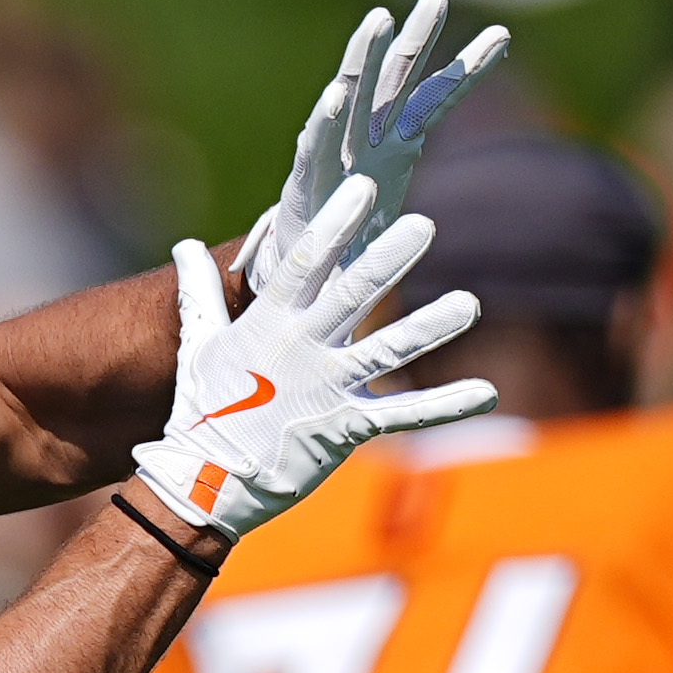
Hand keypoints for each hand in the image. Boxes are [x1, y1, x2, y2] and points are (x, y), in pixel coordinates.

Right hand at [133, 175, 495, 539]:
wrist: (206, 482)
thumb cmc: (203, 409)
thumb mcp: (199, 344)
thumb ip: (199, 293)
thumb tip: (184, 247)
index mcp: (269, 323)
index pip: (305, 264)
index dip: (334, 226)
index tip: (362, 189)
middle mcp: (302, 350)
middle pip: (351, 297)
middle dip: (386, 260)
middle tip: (422, 225)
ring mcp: (326, 390)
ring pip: (386, 351)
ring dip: (430, 327)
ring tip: (470, 303)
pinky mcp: (346, 429)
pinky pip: (402, 415)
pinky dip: (445, 405)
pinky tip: (487, 392)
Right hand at [241, 0, 510, 298]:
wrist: (305, 277)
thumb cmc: (357, 240)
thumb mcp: (412, 215)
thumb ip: (435, 210)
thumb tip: (488, 209)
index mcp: (399, 143)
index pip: (439, 98)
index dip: (468, 70)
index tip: (503, 37)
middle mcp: (368, 137)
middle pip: (397, 79)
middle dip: (417, 38)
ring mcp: (336, 154)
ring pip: (352, 97)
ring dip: (364, 58)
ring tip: (379, 19)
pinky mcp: (306, 182)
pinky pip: (316, 146)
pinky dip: (325, 120)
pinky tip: (334, 94)